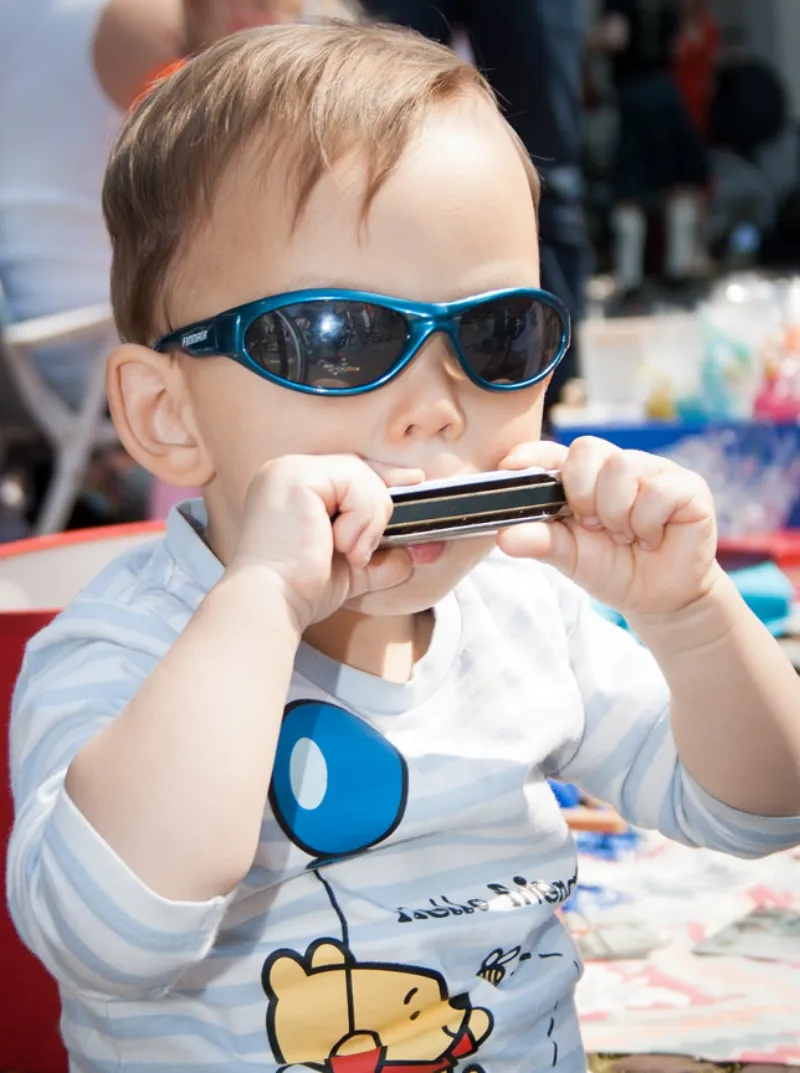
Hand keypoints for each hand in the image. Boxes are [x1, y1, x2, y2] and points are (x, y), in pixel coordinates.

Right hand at [229, 454, 420, 629]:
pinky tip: (340, 545)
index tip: (414, 480)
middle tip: (361, 552)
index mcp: (294, 488)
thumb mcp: (348, 569)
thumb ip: (377, 557)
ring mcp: (290, 470)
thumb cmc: (300, 589)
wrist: (275, 603)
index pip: (349, 471)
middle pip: (359, 469)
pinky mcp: (298, 478)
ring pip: (362, 476)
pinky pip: (355, 484)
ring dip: (369, 521)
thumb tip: (408, 556)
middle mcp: (287, 471)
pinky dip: (361, 519)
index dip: (383, 478)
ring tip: (348, 552)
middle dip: (378, 508)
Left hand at [496, 438, 717, 617]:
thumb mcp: (569, 557)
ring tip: (625, 536)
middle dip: (583, 493)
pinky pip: (658, 490)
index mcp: (584, 478)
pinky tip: (652, 539)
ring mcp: (654, 472)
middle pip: (587, 449)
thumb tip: (503, 536)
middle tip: (593, 526)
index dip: (531, 454)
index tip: (510, 467)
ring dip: (617, 513)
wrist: (659, 598)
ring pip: (623, 467)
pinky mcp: (687, 486)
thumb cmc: (614, 569)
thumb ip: (540, 541)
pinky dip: (648, 524)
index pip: (553, 452)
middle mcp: (617, 466)